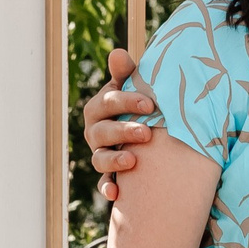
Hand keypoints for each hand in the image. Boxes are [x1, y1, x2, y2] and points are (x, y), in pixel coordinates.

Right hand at [87, 47, 155, 199]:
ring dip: (114, 159)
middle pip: (102, 131)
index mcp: (101, 108)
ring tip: (132, 160)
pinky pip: (104, 183)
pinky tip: (116, 194)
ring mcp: (100, 154)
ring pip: (100, 158)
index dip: (127, 102)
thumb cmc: (140, 106)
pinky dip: (108, 188)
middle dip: (123, 130)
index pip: (108, 102)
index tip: (151, 104)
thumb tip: (119, 53)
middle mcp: (96, 132)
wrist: (148, 136)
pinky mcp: (109, 175)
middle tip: (147, 132)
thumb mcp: (135, 89)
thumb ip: (127, 74)